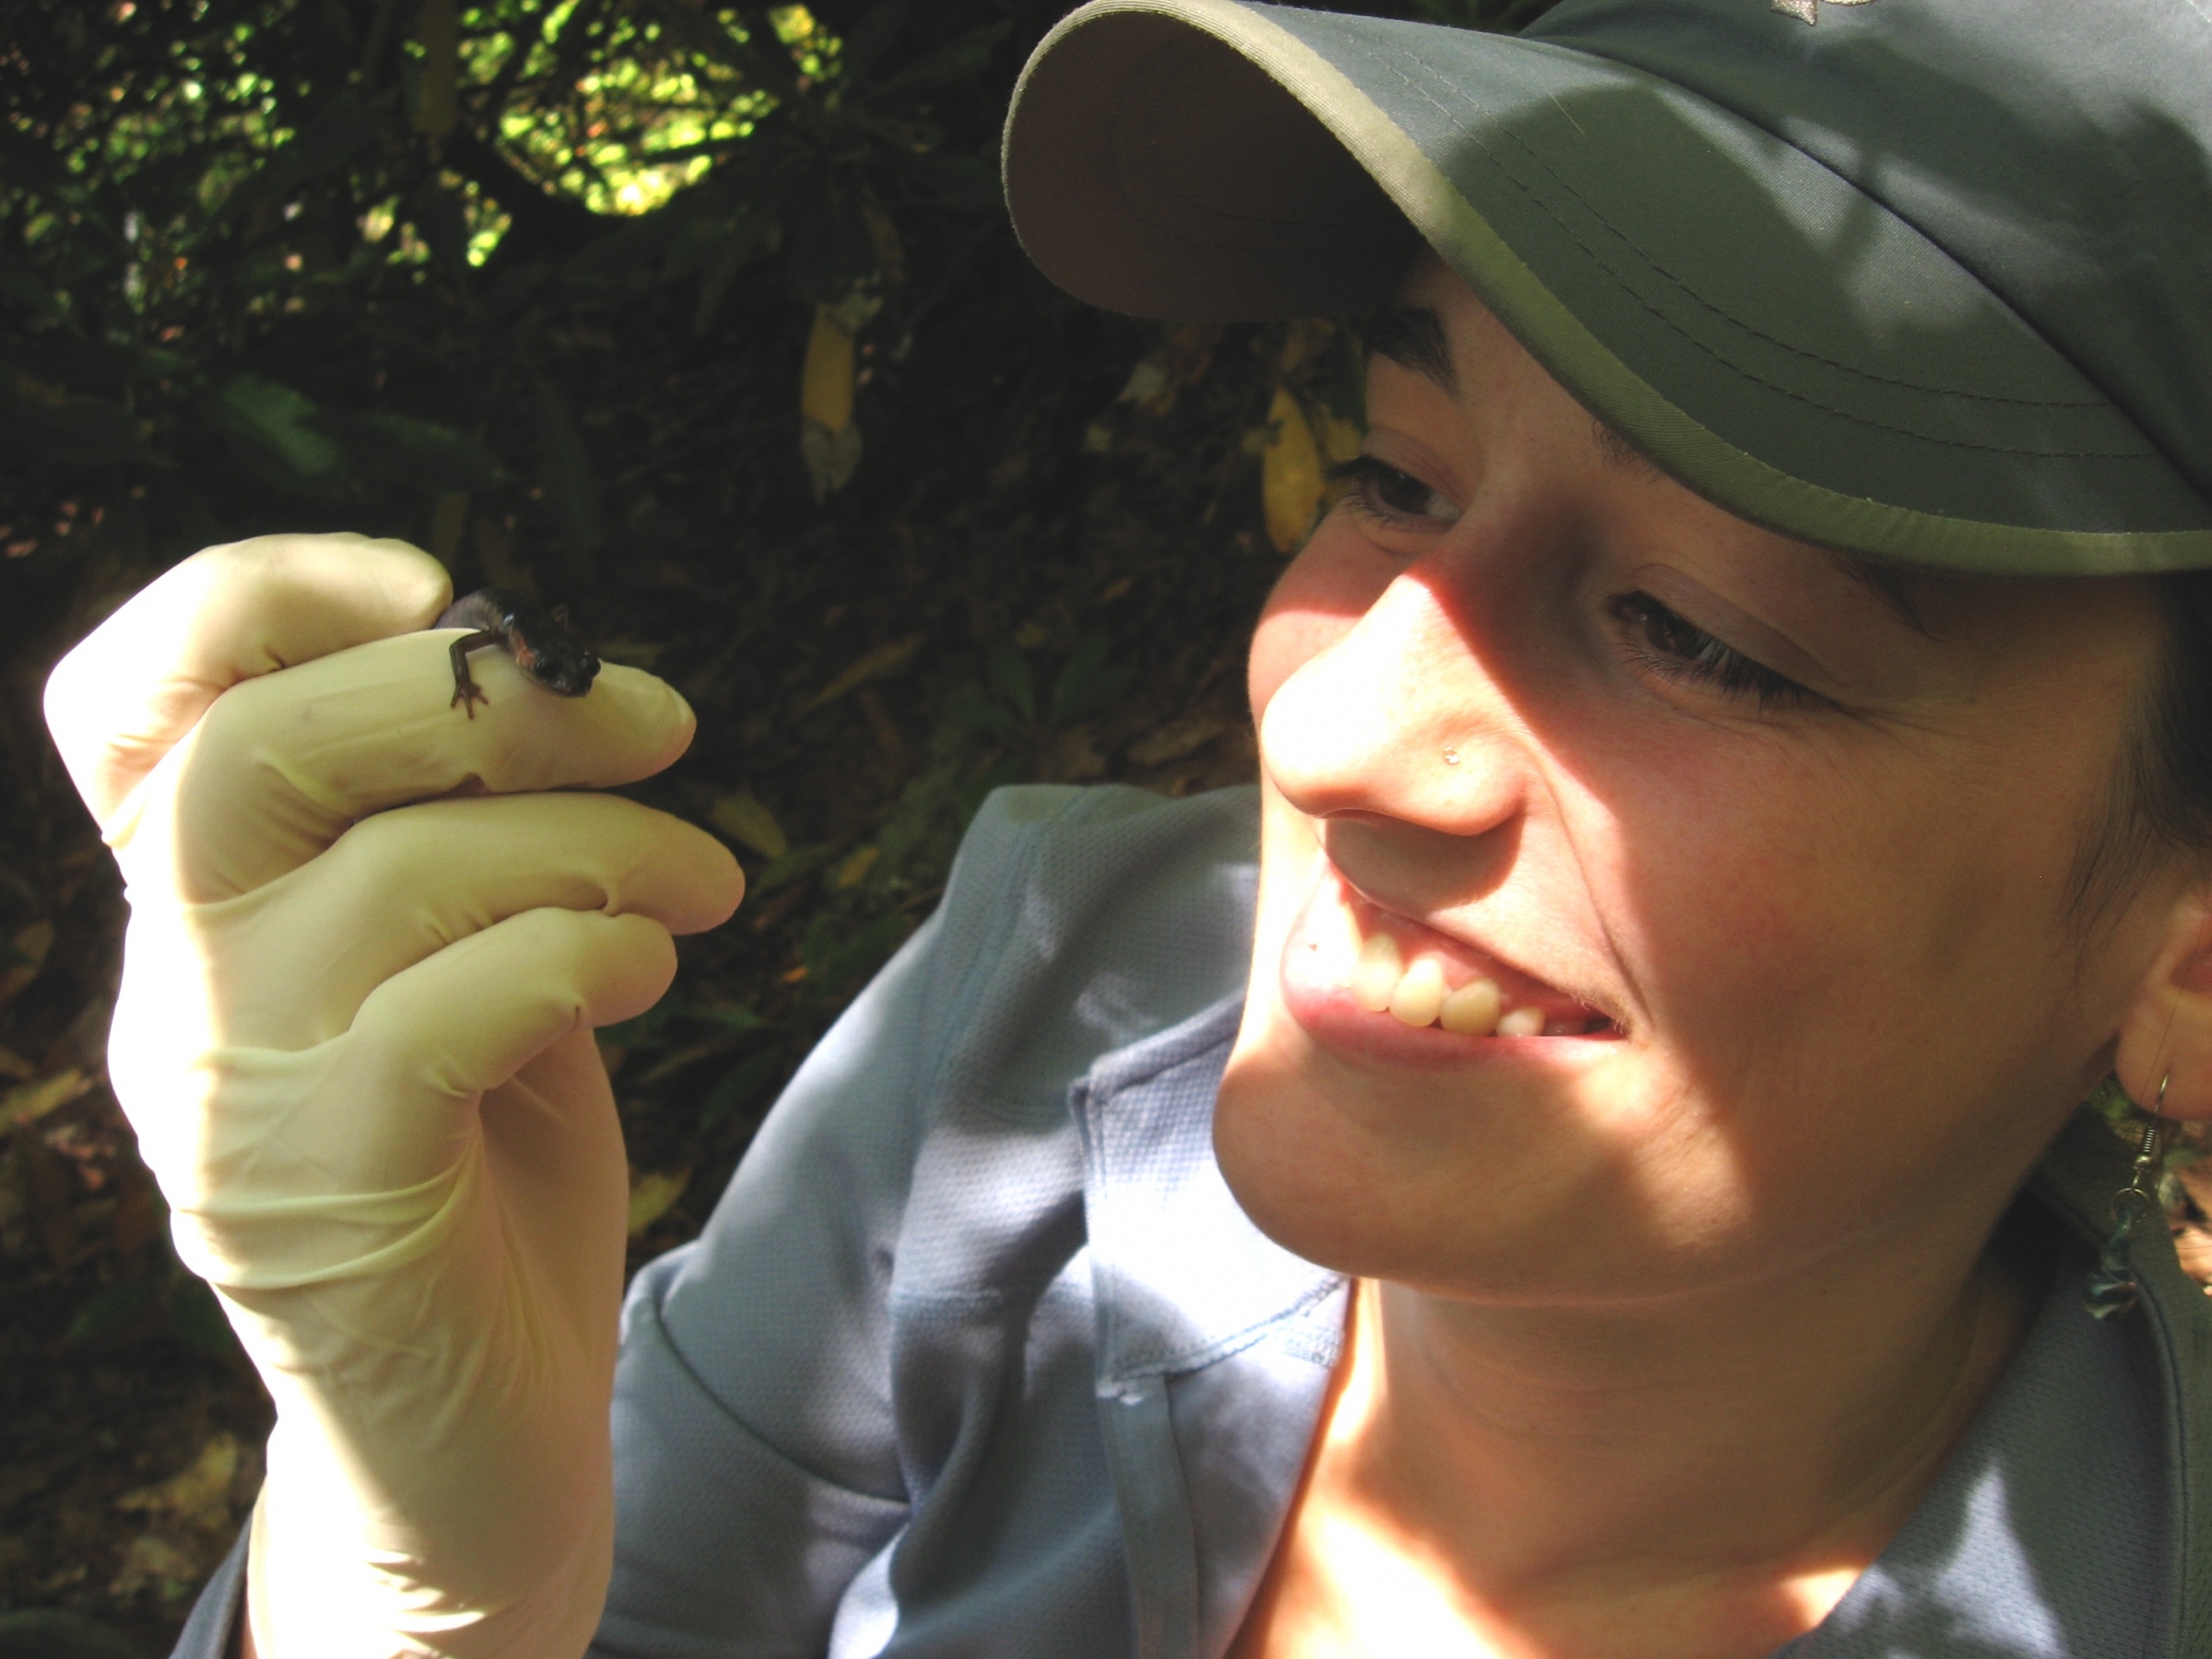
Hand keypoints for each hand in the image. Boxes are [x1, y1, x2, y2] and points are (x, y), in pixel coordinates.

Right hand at [44, 535, 742, 1657]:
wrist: (481, 1426)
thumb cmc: (490, 1164)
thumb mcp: (469, 959)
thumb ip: (467, 836)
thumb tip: (564, 684)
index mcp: (197, 905)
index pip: (135, 695)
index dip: (271, 593)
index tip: (452, 590)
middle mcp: (175, 985)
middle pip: (257, 752)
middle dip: (481, 697)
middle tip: (662, 717)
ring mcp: (232, 1096)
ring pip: (394, 876)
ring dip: (600, 844)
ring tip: (711, 881)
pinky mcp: (323, 1196)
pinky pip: (440, 1015)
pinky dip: (577, 956)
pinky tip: (655, 969)